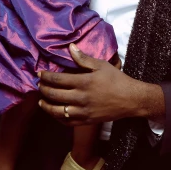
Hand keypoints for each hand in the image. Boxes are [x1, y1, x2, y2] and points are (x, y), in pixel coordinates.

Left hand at [38, 44, 160, 124]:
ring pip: (57, 111)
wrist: (130, 99)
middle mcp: (81, 98)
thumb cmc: (117, 79)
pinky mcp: (86, 120)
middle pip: (54, 95)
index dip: (46, 77)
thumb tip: (70, 47)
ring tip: (41, 101)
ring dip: (46, 106)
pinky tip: (54, 112)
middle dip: (43, 90)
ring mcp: (83, 111)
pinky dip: (58, 118)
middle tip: (39, 85)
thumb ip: (83, 58)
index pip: (58, 80)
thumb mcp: (101, 65)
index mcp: (84, 82)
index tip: (39, 74)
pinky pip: (67, 122)